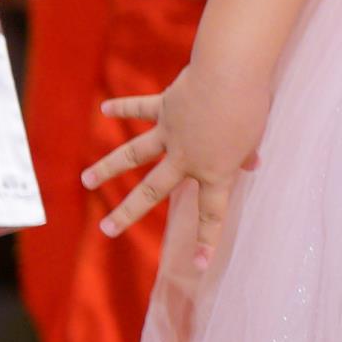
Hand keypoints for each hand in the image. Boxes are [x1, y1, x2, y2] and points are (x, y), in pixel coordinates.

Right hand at [88, 66, 269, 288]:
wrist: (230, 74)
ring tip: (85, 180)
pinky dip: (122, 107)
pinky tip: (104, 109)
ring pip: (133, 155)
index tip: (198, 266)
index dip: (207, 240)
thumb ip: (247, 155)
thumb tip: (253, 165)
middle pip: (152, 191)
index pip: (211, 213)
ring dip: (108, 167)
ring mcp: (171, 133)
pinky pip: (140, 108)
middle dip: (127, 213)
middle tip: (106, 229)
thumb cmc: (250, 107)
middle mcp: (186, 158)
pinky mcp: (165, 106)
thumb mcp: (255, 137)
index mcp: (214, 171)